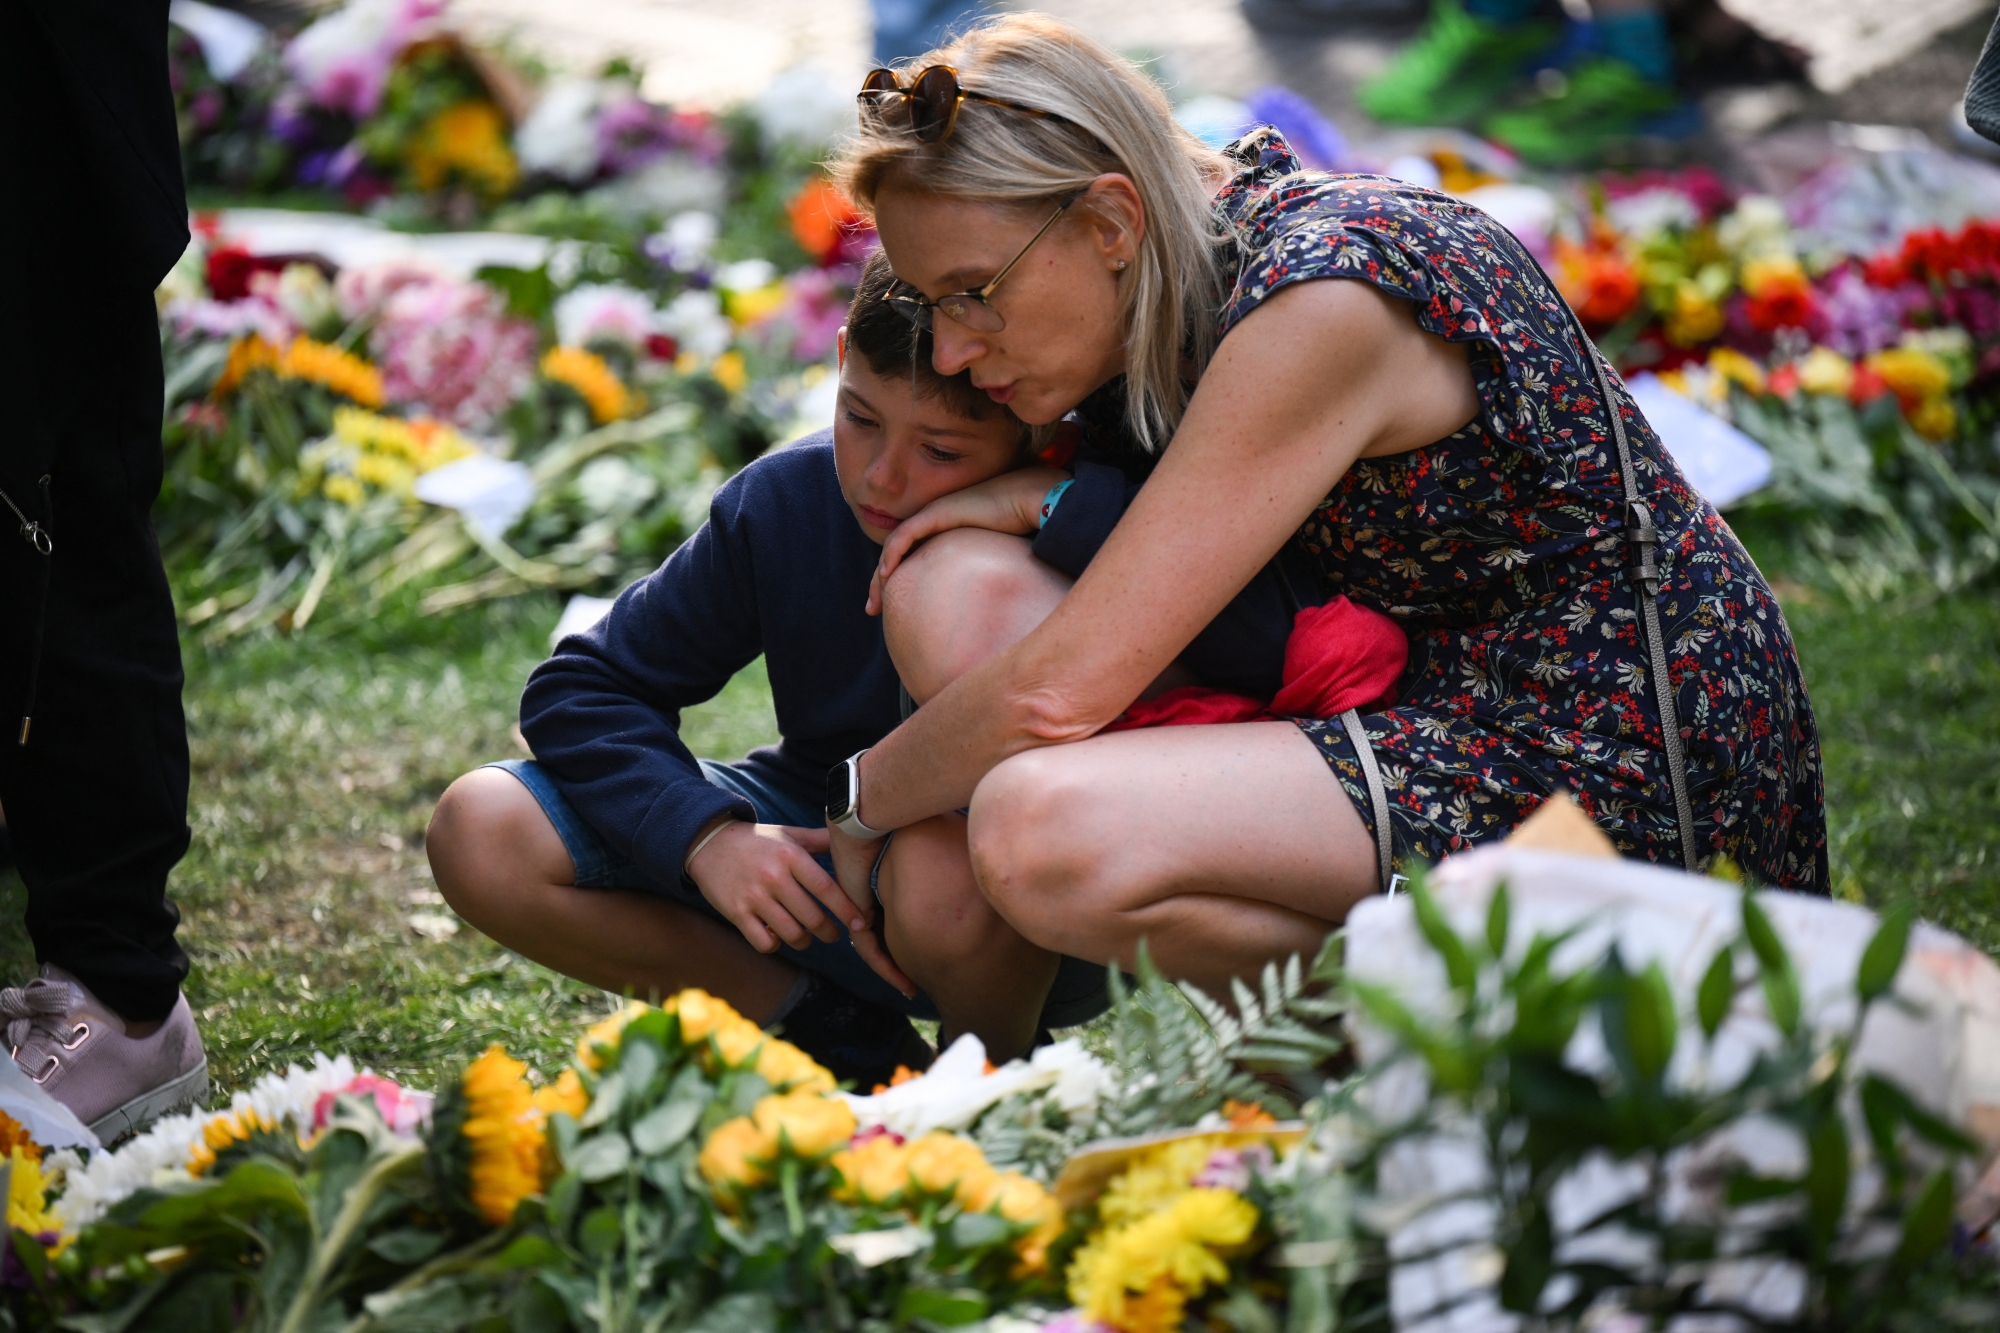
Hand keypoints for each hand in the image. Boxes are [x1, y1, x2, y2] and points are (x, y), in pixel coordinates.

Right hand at [686, 821, 847, 953]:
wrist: (709, 843)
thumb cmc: (757, 841)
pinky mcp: (736, 913)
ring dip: (805, 940)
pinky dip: (776, 944)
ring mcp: (754, 897)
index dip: (847, 910)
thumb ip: (820, 840)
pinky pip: (764, 942)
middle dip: (829, 932)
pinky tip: (778, 935)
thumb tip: (854, 835)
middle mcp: (773, 877)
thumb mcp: (789, 835)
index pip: (826, 888)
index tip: (861, 923)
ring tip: (808, 936)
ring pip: (791, 934)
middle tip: (834, 934)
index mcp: (791, 856)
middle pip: (812, 917)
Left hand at [828, 822, 917, 998]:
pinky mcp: (855, 911)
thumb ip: (930, 861)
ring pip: (875, 948)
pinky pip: (868, 946)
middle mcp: (869, 898)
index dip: (906, 940)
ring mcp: (859, 906)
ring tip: (908, 989)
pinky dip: (883, 964)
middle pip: (883, 939)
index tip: (926, 955)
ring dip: (892, 971)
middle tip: (912, 985)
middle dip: (898, 964)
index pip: (892, 920)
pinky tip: (900, 979)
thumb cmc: (900, 822)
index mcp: (882, 885)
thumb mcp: (918, 847)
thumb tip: (963, 866)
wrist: (872, 815)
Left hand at [865, 466, 1069, 615]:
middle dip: (880, 582)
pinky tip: (886, 574)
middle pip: (897, 552)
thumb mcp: (998, 555)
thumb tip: (988, 604)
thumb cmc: (1025, 527)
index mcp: (948, 530)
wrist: (1033, 499)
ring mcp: (935, 514)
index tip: (892, 607)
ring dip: (879, 575)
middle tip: (872, 610)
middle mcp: (937, 520)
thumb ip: (985, 572)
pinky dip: (892, 555)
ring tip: (874, 602)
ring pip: (894, 545)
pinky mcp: (937, 513)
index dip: (898, 578)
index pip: (912, 554)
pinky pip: (904, 535)